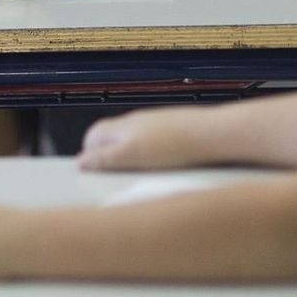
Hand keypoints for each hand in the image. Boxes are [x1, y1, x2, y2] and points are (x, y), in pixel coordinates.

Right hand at [77, 106, 216, 170]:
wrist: (215, 135)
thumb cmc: (175, 145)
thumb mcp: (132, 156)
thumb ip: (105, 158)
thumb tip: (81, 162)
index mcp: (121, 126)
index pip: (92, 135)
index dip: (88, 152)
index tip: (89, 172)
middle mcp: (136, 121)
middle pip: (112, 136)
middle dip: (108, 154)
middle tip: (112, 176)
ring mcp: (157, 123)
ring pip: (133, 139)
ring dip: (130, 155)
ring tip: (139, 173)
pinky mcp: (176, 129)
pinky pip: (156, 141)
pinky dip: (152, 154)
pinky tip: (164, 166)